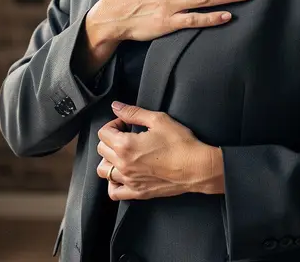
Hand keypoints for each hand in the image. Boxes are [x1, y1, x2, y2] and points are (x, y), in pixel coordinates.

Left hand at [96, 101, 223, 199]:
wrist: (197, 168)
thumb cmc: (181, 144)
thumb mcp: (158, 120)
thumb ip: (133, 112)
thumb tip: (116, 107)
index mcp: (125, 146)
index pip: (103, 133)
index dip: (114, 124)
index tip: (126, 124)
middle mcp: (123, 165)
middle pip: (102, 150)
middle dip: (111, 139)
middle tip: (126, 135)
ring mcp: (129, 180)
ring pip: (104, 170)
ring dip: (109, 160)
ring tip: (123, 154)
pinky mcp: (138, 192)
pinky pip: (114, 192)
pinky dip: (113, 183)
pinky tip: (122, 175)